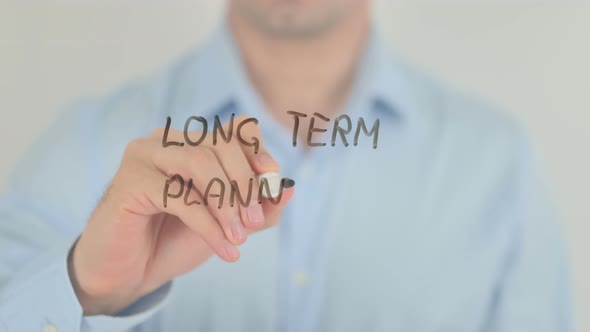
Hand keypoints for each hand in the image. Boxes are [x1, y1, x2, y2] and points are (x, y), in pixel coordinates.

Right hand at [68, 116, 294, 314]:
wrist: (128, 272)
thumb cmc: (175, 240)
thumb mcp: (228, 224)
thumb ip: (258, 208)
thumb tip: (290, 189)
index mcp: (191, 142)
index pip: (235, 129)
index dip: (258, 152)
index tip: (272, 182)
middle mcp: (167, 140)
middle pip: (220, 144)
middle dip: (246, 183)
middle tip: (256, 222)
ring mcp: (144, 155)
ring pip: (200, 162)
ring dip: (227, 203)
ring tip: (240, 237)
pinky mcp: (129, 181)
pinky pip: (179, 196)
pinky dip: (209, 225)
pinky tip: (225, 250)